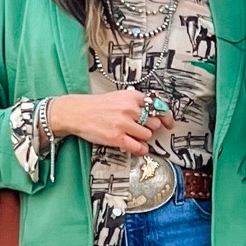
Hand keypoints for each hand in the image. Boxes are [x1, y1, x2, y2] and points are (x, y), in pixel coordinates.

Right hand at [48, 90, 175, 156]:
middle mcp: (130, 109)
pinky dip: (141, 149)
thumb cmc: (97, 106)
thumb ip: (136, 103)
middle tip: (140, 129)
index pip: (157, 106)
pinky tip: (138, 148)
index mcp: (132, 97)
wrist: (76, 112)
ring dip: (143, 138)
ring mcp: (124, 124)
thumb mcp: (118, 97)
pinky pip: (138, 147)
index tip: (168, 122)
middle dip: (149, 128)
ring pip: (147, 135)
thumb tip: (155, 112)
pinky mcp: (117, 138)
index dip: (165, 116)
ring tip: (133, 136)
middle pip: (154, 123)